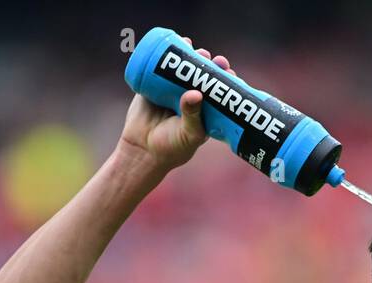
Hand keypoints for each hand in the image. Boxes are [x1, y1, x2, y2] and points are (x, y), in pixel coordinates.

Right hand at [119, 40, 234, 173]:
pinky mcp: (154, 84)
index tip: (230, 73)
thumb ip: (193, 117)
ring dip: (193, 55)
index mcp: (205, 110)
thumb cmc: (171, 148)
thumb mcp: (187, 135)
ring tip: (196, 50)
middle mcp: (190, 97)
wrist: (141, 150)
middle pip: (204, 75)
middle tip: (216, 60)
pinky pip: (163, 65)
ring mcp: (172, 89)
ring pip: (185, 67)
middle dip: (211, 65)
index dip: (226, 80)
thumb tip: (196, 93)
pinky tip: (181, 42)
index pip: (219, 91)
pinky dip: (171, 52)